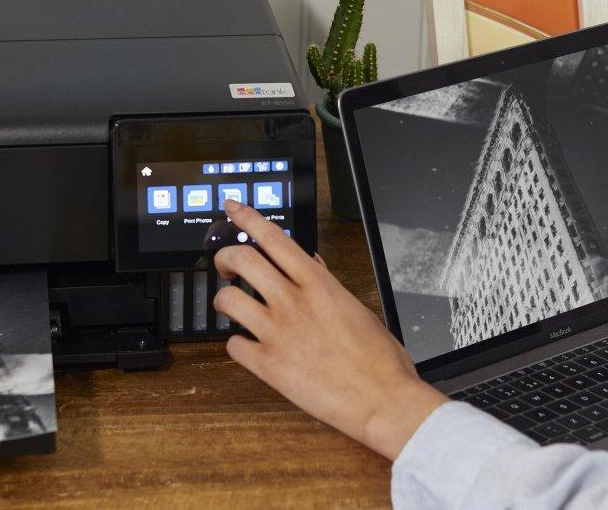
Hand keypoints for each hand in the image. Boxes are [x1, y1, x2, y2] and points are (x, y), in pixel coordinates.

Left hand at [211, 200, 448, 459]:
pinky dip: (236, 344)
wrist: (383, 400)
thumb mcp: (357, 308)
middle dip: (225, 258)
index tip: (232, 208)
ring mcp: (277, 333)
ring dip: (224, 300)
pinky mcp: (268, 365)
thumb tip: (312, 267)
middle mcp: (293, 303)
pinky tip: (247, 347)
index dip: (247, 218)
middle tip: (225, 266)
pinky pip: (233, 345)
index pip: (274, 238)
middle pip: (242, 259)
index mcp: (319, 284)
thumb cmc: (380, 360)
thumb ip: (328, 286)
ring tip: (232, 308)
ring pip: (228, 300)